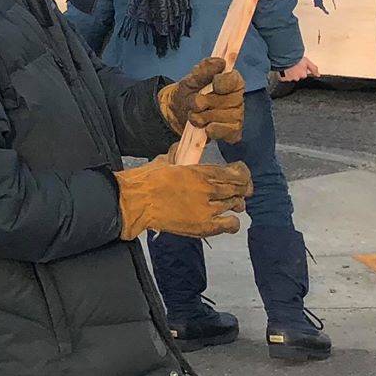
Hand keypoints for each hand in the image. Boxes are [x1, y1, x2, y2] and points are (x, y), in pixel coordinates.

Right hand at [114, 157, 251, 238]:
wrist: (133, 202)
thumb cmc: (144, 181)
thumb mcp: (163, 161)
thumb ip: (178, 156)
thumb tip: (181, 149)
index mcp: (198, 172)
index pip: (234, 173)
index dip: (241, 172)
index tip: (240, 172)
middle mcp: (207, 190)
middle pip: (239, 189)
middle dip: (242, 188)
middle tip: (238, 189)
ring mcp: (206, 209)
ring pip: (236, 204)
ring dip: (234, 202)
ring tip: (229, 202)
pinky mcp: (203, 226)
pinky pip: (230, 224)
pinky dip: (232, 221)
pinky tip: (226, 218)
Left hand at [158, 56, 245, 142]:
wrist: (177, 114)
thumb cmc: (188, 93)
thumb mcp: (190, 79)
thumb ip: (203, 69)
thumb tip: (220, 61)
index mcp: (230, 81)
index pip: (234, 80)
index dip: (223, 83)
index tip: (214, 85)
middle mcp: (237, 98)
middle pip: (225, 101)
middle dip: (203, 103)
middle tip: (194, 104)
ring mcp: (237, 116)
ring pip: (222, 117)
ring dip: (202, 117)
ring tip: (195, 115)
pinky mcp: (233, 132)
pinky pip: (226, 132)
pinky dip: (212, 130)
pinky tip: (205, 128)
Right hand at [278, 58, 318, 83]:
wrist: (284, 58)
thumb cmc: (295, 59)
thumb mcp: (307, 62)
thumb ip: (313, 69)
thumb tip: (318, 75)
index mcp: (303, 74)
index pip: (304, 74)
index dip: (302, 69)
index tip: (299, 65)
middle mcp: (296, 78)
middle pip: (296, 76)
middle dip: (295, 72)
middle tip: (293, 65)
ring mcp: (288, 78)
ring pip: (289, 77)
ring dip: (289, 73)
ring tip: (287, 66)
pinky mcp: (281, 78)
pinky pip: (282, 77)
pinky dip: (282, 74)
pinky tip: (282, 69)